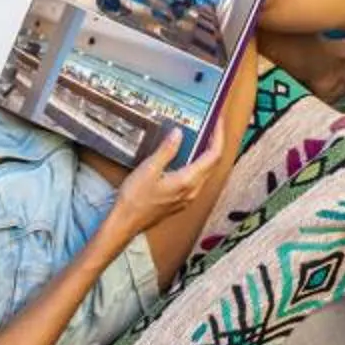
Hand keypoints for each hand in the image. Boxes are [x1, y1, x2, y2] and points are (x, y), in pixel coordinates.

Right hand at [109, 127, 226, 237]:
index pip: (213, 155)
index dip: (219, 136)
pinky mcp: (181, 200)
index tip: (218, 121)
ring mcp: (188, 197)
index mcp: (188, 181)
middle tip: (212, 125)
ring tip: (202, 137)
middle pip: (213, 163)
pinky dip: (197, 164)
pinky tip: (188, 157)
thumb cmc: (135, 199)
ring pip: (206, 171)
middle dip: (215, 142)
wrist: (125, 222)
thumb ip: (166, 150)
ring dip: (206, 154)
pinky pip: (197, 179)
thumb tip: (178, 133)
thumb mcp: (149, 169)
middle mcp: (193, 190)